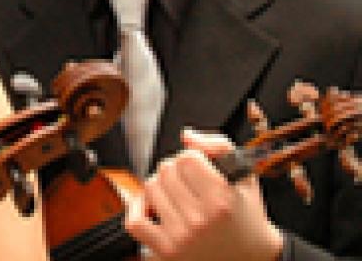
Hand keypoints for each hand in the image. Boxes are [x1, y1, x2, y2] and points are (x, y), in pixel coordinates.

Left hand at [124, 128, 283, 260]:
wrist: (250, 258)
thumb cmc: (246, 217)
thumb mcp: (245, 178)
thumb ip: (219, 147)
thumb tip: (186, 136)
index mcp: (223, 200)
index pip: (187, 158)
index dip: (193, 158)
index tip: (201, 168)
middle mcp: (201, 220)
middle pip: (166, 170)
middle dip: (176, 171)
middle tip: (189, 184)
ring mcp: (181, 237)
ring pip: (150, 188)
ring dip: (160, 187)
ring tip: (177, 196)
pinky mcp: (166, 251)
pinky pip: (135, 220)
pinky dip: (139, 209)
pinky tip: (154, 208)